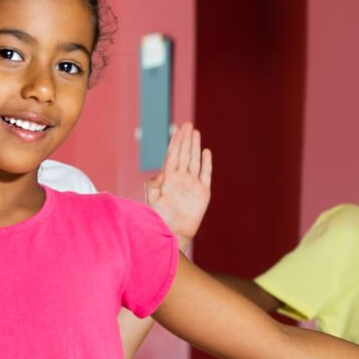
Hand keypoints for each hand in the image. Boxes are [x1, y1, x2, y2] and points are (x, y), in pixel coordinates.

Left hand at [143, 122, 211, 243]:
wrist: (172, 234)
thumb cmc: (159, 218)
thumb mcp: (152, 201)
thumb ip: (153, 185)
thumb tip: (161, 174)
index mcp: (168, 178)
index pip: (172, 155)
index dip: (175, 142)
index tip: (177, 129)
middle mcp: (180, 179)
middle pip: (184, 154)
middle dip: (185, 139)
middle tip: (188, 124)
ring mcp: (192, 185)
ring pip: (194, 161)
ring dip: (195, 147)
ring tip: (196, 133)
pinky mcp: (202, 193)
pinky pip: (205, 174)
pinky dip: (206, 163)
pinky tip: (206, 152)